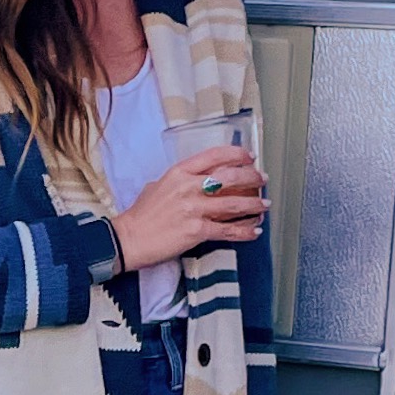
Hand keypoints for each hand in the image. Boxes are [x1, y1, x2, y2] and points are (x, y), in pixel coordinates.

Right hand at [112, 146, 266, 274]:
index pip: (214, 156)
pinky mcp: (197, 231)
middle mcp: (189, 187)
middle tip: (262, 180)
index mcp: (179, 172)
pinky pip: (227, 230)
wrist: (130, 239)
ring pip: (234, 203)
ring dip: (254, 205)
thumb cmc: (141, 215)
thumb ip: (179, 181)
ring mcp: (194, 209)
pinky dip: (244, 231)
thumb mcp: (157, 186)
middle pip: (230, 177)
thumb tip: (195, 181)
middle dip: (251, 178)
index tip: (249, 157)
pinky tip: (254, 231)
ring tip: (264, 206)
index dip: (236, 154)